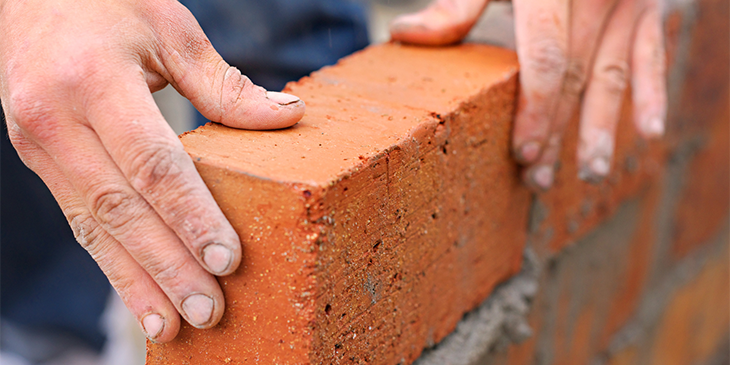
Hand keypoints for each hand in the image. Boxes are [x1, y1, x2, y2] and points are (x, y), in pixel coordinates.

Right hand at [0, 0, 303, 341]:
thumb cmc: (106, 4)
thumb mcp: (168, 28)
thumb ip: (222, 81)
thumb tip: (287, 116)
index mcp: (93, 82)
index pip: (152, 164)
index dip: (191, 216)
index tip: (228, 260)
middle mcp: (56, 121)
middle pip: (123, 209)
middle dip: (168, 267)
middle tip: (209, 310)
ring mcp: (39, 146)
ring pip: (94, 228)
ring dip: (135, 282)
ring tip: (172, 326)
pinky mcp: (38, 163)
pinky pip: (80, 222)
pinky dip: (111, 263)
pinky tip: (138, 295)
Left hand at [391, 0, 666, 189]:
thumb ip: (458, 5)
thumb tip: (403, 35)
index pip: (545, 59)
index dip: (535, 110)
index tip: (522, 154)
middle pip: (575, 79)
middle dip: (557, 134)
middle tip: (540, 181)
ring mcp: (627, 4)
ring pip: (612, 78)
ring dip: (600, 130)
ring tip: (589, 175)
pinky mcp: (649, 11)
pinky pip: (652, 58)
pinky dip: (654, 95)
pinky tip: (651, 134)